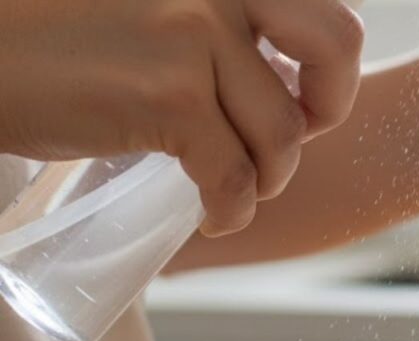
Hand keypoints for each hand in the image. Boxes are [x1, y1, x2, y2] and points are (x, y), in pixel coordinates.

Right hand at [0, 0, 362, 235]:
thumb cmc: (54, 34)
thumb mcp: (155, 7)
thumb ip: (217, 25)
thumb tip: (283, 78)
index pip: (327, 10)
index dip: (330, 69)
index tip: (299, 101)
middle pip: (337, 46)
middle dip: (327, 107)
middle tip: (288, 141)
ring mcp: (193, 36)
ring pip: (282, 133)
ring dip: (265, 177)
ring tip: (231, 187)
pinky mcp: (167, 96)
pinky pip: (234, 176)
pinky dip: (231, 210)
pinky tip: (213, 215)